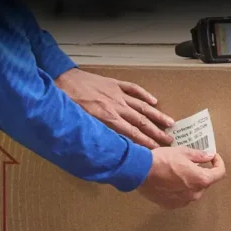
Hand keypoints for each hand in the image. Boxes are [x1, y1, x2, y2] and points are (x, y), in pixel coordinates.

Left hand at [56, 68, 174, 147]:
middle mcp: (116, 106)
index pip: (132, 133)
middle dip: (156, 132)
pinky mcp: (114, 84)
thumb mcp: (80, 123)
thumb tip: (108, 146)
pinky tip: (153, 101)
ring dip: (156, 115)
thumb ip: (96, 134)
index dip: (146, 142)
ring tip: (169, 123)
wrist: (61, 80)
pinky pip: (133, 89)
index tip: (156, 149)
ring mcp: (116, 94)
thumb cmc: (66, 103)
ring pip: (141, 106)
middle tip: (169, 140)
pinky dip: (144, 95)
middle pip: (141, 122)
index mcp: (107, 118)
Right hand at [138, 147, 226, 208]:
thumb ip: (199, 156)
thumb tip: (209, 156)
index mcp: (201, 180)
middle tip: (192, 162)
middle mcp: (195, 194)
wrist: (140, 171)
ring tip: (178, 171)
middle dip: (201, 172)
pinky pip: (180, 197)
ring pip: (193, 191)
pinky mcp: (171, 205)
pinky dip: (179, 190)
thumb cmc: (162, 160)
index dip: (218, 163)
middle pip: (205, 182)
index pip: (220, 173)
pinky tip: (169, 181)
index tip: (212, 157)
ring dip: (190, 182)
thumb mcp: (183, 152)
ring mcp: (183, 202)